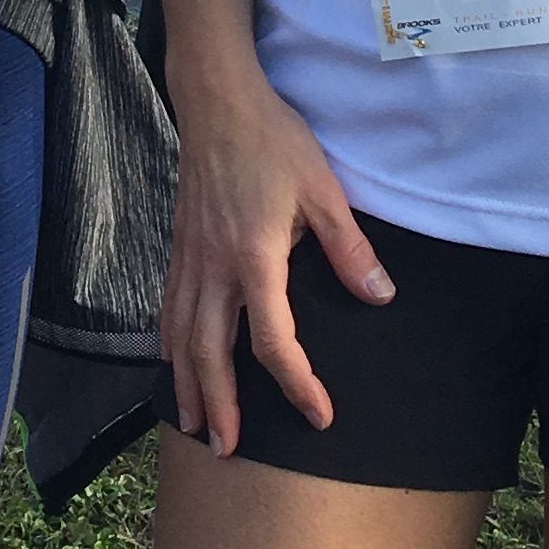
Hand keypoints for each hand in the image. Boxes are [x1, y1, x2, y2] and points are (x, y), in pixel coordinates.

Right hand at [161, 53, 391, 455]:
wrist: (217, 101)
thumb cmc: (274, 141)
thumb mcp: (324, 191)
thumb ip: (350, 250)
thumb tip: (380, 298)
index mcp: (253, 257)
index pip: (271, 340)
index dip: (296, 383)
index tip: (319, 414)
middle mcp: (213, 267)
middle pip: (209, 353)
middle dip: (219, 405)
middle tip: (228, 448)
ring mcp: (189, 258)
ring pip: (180, 336)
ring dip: (187, 385)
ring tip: (193, 425)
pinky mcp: (178, 247)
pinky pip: (167, 309)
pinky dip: (169, 346)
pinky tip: (174, 363)